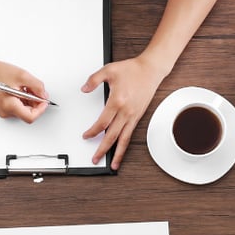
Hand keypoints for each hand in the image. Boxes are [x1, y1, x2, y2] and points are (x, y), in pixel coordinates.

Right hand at [0, 59, 50, 123]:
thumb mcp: (23, 76)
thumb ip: (37, 86)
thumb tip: (44, 95)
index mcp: (9, 105)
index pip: (30, 117)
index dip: (40, 109)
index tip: (44, 101)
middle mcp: (6, 111)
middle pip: (28, 114)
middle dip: (35, 103)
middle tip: (35, 90)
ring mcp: (4, 111)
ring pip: (24, 111)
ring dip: (29, 101)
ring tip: (25, 88)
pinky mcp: (3, 108)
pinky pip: (18, 108)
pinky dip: (23, 100)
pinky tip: (20, 90)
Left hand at [81, 55, 165, 169]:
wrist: (150, 70)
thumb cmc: (132, 70)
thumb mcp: (109, 70)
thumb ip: (94, 80)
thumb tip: (84, 89)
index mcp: (117, 101)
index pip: (102, 122)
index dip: (93, 132)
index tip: (86, 136)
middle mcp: (126, 112)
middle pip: (112, 136)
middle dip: (103, 149)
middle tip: (95, 159)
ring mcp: (133, 116)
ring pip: (124, 139)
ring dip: (118, 153)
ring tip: (113, 164)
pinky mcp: (138, 117)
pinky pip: (130, 134)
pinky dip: (125, 145)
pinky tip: (121, 150)